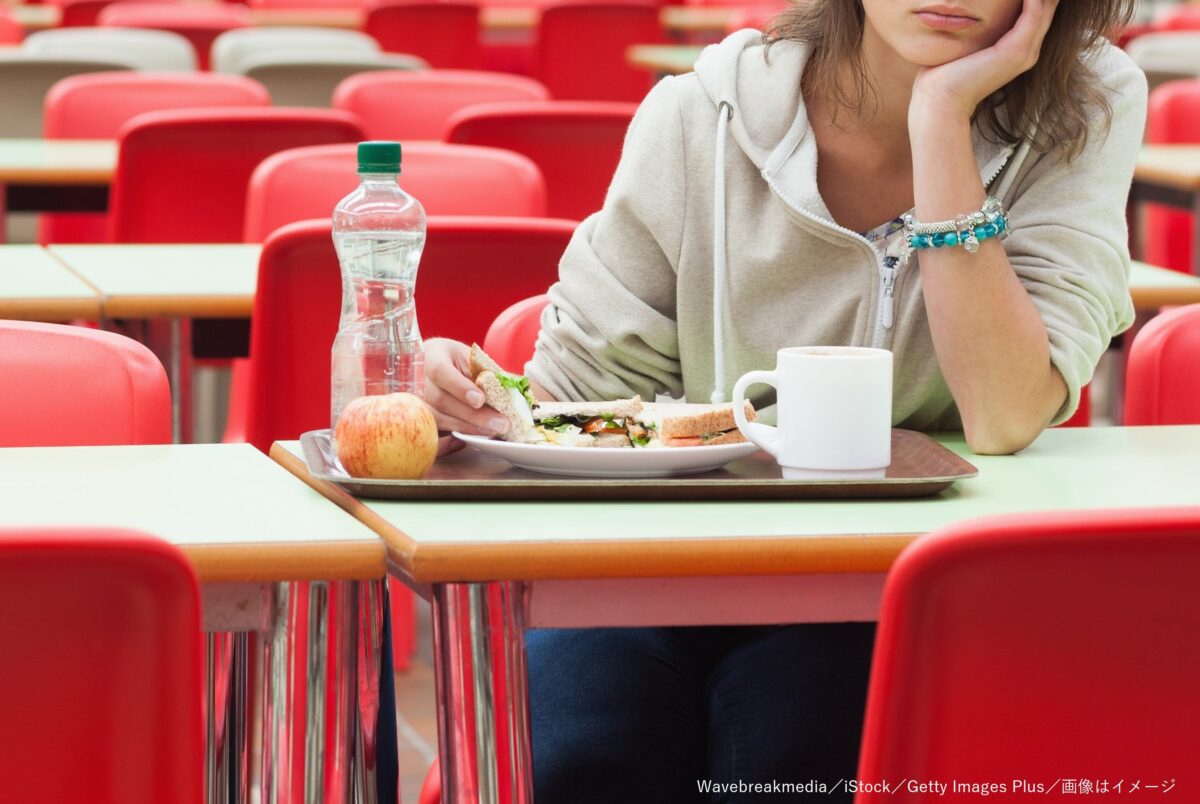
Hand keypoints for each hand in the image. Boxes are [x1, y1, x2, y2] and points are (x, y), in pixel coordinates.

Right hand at [423, 338, 509, 454]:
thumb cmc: (451, 360)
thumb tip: (510, 391)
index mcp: (432, 357)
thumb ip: (483, 371)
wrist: (426, 362)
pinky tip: (463, 441)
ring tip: (490, 431)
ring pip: (435, 419)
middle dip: (472, 415)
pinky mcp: (415, 419)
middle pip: (441, 400)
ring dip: (465, 427)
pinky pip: (427, 434)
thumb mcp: (467, 355)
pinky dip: (445, 442)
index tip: (480, 400)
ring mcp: (412, 401)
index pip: (441, 372)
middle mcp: (416, 379)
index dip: (460, 388)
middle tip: (499, 424)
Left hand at [911, 0, 1059, 124]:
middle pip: (1047, 7)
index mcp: (1018, 49)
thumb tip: (964, 9)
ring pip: (1044, 7)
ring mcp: (1025, 52)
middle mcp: (1028, 51)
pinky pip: (1033, 13)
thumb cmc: (945, 73)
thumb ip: (978, 25)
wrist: (940, 99)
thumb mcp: (968, 42)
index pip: (1037, 12)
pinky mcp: (1016, 52)